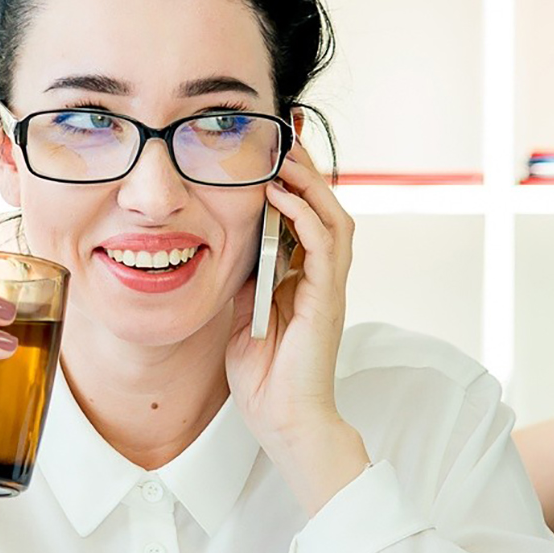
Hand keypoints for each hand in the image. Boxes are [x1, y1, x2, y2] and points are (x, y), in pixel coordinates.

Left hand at [226, 146, 366, 510]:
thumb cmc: (262, 374)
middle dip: (304, 167)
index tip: (271, 146)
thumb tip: (220, 241)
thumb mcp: (240, 312)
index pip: (304, 213)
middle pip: (325, 205)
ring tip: (283, 154)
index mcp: (303, 276)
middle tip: (282, 133)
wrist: (283, 419)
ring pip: (333, 216)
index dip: (292, 179)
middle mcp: (322, 276)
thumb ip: (241, 276)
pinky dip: (303, 217)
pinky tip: (280, 197)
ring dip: (309, 182)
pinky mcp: (328, 300)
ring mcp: (329, 286)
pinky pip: (323, 245)